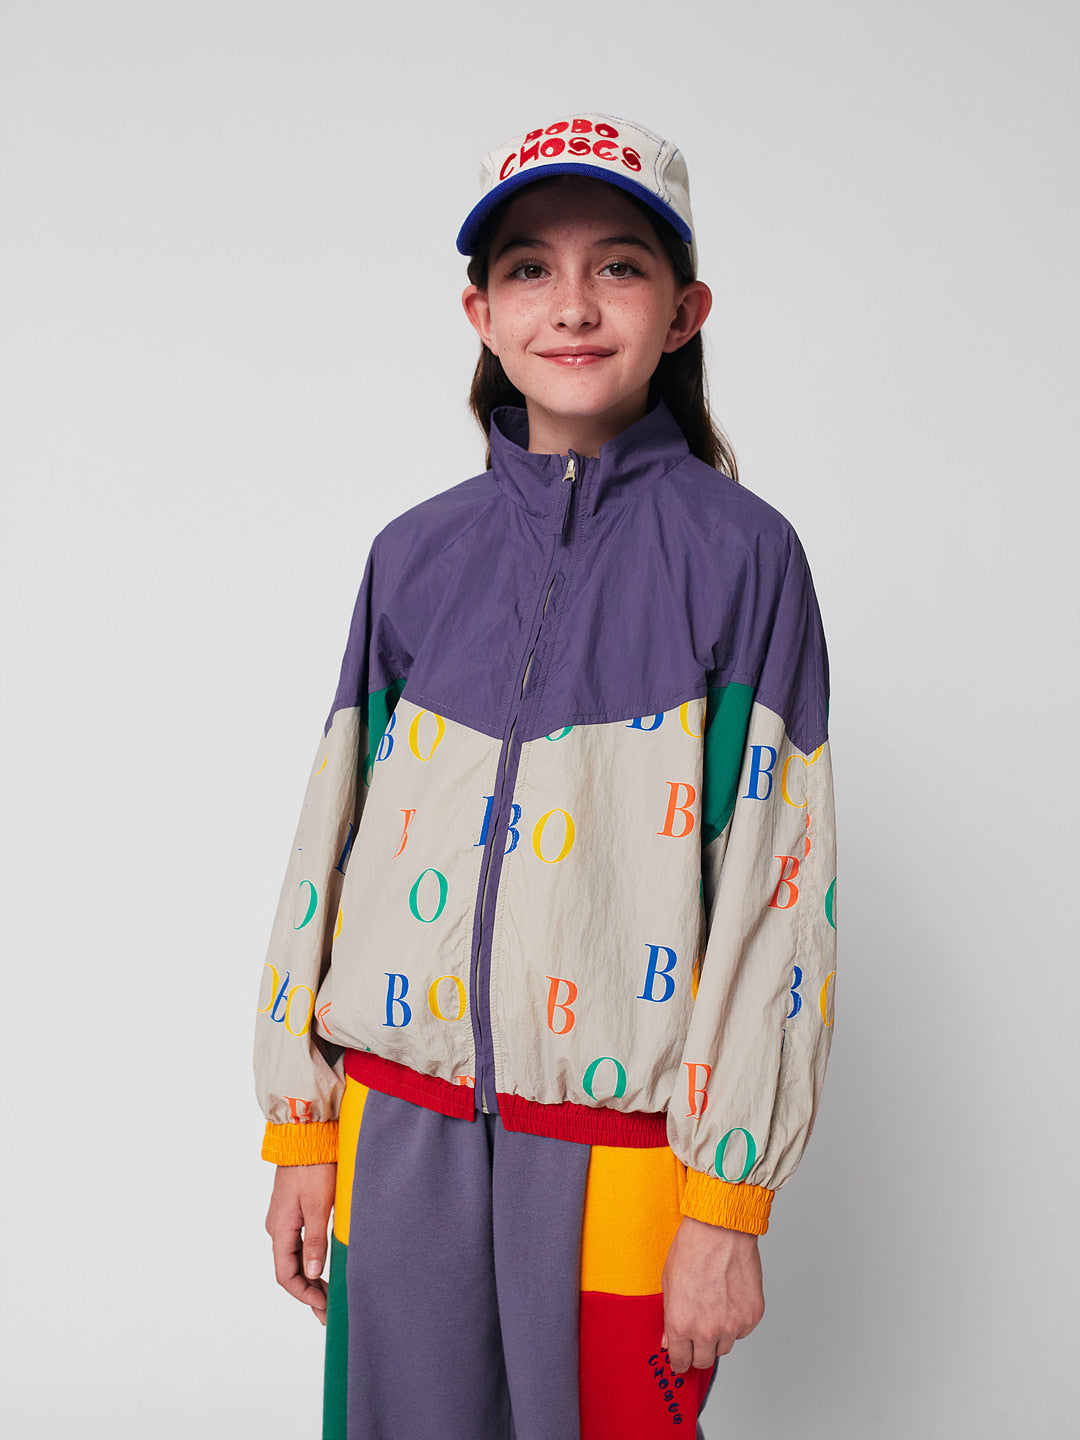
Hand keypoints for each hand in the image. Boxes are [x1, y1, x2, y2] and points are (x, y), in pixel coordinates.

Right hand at [265, 1162, 336, 1324]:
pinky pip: (299, 1244)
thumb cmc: (313, 1168)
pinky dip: (310, 1261)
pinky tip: (324, 1268)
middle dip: (308, 1293)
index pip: (286, 1275)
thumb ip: (315, 1241)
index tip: (325, 1307)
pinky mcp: (294, 1210)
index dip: (304, 1295)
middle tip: (329, 1312)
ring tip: (329, 1296)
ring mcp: (285, 1219)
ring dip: (310, 1278)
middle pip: (290, 1270)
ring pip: (295, 1258)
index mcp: (280, 1230)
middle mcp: (278, 1228)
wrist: (305, 1136)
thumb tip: (313, 1276)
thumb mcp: (317, 1206)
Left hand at [661, 1215, 764, 1371]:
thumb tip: (669, 1342)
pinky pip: (743, 1330)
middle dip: (698, 1350)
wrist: (720, 1230)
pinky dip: (736, 1321)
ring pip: (725, 1347)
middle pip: (703, 1361)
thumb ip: (669, 1318)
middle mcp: (707, 1330)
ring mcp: (732, 1325)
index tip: (681, 1358)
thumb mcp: (668, 1285)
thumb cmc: (692, 1250)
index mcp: (681, 1324)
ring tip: (714, 1308)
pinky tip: (729, 1299)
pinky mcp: (752, 1316)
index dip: (679, 1360)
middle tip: (697, 1333)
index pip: (680, 1362)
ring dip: (718, 1336)